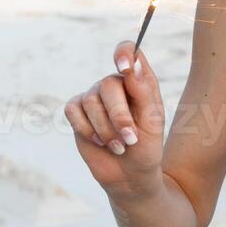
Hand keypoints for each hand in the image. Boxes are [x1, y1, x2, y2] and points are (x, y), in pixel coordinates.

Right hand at [64, 41, 166, 197]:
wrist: (131, 175)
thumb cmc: (147, 146)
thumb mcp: (152, 120)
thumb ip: (143, 90)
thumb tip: (132, 63)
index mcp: (138, 80)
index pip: (129, 51)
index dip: (124, 53)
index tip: (123, 67)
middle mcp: (115, 84)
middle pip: (107, 84)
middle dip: (119, 115)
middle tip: (131, 138)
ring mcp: (94, 97)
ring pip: (90, 101)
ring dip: (106, 129)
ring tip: (120, 145)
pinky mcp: (77, 112)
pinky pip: (73, 111)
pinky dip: (87, 129)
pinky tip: (100, 142)